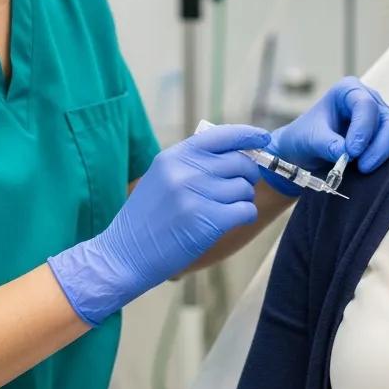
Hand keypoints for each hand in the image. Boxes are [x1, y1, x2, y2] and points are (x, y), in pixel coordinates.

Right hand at [47, 124, 264, 325]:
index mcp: (175, 156)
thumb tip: (235, 154)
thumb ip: (192, 163)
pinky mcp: (208, 221)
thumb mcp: (161, 177)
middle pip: (239, 162)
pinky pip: (245, 209)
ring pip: (245, 188)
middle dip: (248, 174)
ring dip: (244, 198)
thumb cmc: (146, 218)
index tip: (264, 138)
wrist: (124, 254)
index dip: (248, 134)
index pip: (221, 135)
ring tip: (228, 209)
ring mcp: (197, 195)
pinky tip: (234, 221)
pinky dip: (245, 215)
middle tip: (241, 187)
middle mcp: (186, 171)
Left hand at [264, 77, 388, 194]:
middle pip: (387, 119)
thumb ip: (326, 143)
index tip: (352, 152)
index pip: (364, 105)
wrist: (302, 152)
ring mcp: (379, 116)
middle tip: (363, 167)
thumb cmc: (303, 138)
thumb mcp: (308, 139)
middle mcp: (368, 99)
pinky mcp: (385, 133)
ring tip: (368, 168)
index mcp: (348, 90)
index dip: (363, 129)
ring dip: (386, 150)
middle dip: (378, 144)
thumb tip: (344, 153)